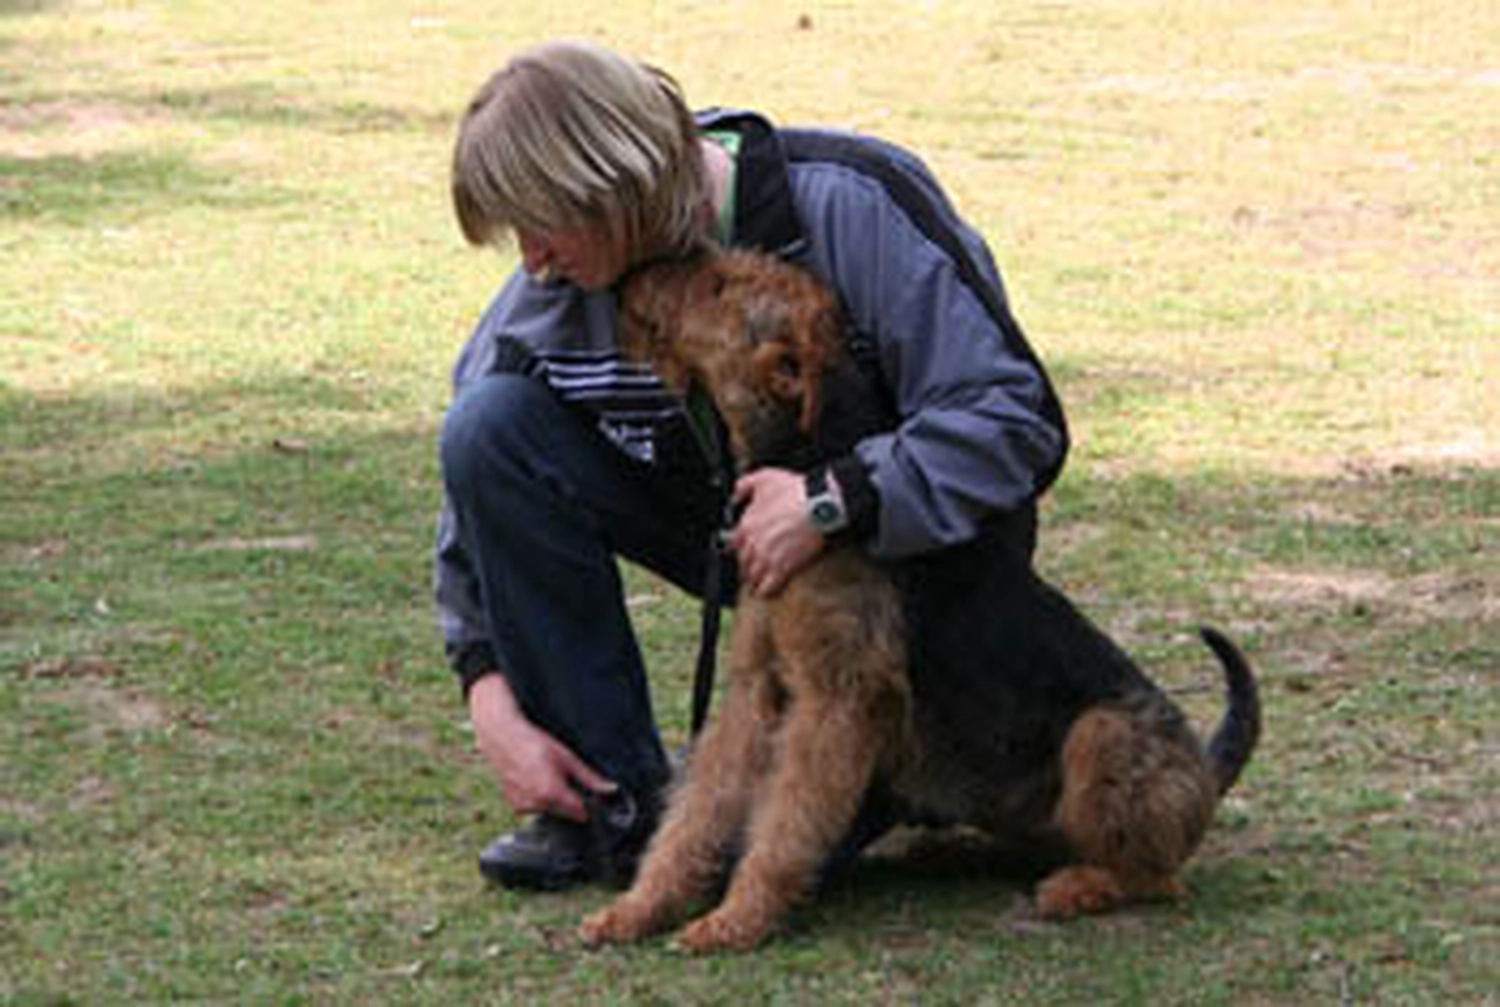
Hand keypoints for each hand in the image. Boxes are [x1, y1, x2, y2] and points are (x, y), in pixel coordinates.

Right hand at [467, 674, 615, 821]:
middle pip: (564, 811)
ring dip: (552, 798)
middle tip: (563, 775)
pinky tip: (533, 778)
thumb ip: (589, 777)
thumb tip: (610, 788)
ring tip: (545, 774)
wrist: (502, 737)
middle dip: (569, 799)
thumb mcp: (567, 757)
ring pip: (548, 809)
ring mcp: (523, 806)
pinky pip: (533, 806)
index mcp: (552, 793)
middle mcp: (537, 804)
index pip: (580, 813)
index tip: (590, 796)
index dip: (588, 805)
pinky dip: (537, 797)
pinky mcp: (514, 804)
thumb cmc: (534, 743)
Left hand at [730, 468, 824, 597]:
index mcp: (746, 524)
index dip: (739, 548)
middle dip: (746, 565)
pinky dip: (765, 591)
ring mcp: (767, 558)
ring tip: (756, 584)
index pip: (734, 544)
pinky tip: (766, 592)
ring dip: (754, 580)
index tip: (743, 551)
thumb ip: (744, 485)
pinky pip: (768, 587)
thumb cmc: (796, 490)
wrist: (820, 504)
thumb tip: (736, 494)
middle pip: (743, 562)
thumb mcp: (764, 477)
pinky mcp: (783, 568)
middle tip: (750, 569)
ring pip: (753, 576)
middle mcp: (753, 543)